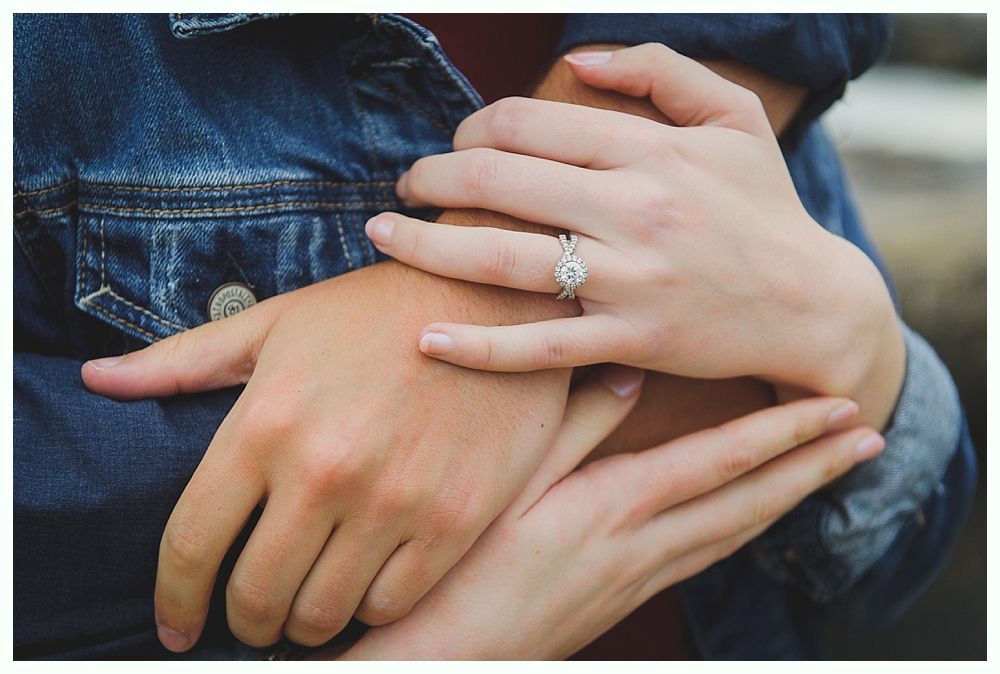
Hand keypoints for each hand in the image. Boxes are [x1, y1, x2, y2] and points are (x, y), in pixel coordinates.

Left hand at [82, 261, 571, 650]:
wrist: (493, 295)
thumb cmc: (376, 309)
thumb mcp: (275, 323)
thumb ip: (181, 362)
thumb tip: (97, 380)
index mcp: (266, 422)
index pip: (192, 546)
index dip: (174, 601)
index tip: (176, 625)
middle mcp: (325, 469)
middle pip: (255, 597)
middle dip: (243, 621)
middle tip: (252, 616)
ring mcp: (394, 500)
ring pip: (324, 614)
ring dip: (304, 622)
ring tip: (307, 603)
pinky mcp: (455, 519)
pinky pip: (393, 602)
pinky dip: (369, 604)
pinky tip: (366, 580)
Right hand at [339, 367, 882, 659]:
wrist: (452, 655)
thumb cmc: (466, 565)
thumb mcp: (508, 481)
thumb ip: (573, 423)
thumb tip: (629, 370)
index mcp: (616, 505)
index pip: (721, 462)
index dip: (783, 433)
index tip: (835, 408)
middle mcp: (644, 544)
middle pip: (750, 502)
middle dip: (813, 468)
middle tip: (869, 437)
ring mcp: (642, 577)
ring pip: (738, 534)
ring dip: (791, 500)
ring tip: (828, 475)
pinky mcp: (630, 597)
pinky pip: (708, 556)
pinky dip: (747, 530)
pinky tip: (754, 522)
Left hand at [364, 43, 904, 428]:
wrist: (814, 305)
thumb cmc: (765, 210)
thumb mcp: (735, 119)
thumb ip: (661, 72)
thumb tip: (578, 60)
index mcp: (652, 150)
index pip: (529, 124)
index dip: (474, 128)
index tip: (455, 145)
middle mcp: (636, 209)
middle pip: (500, 182)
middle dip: (434, 177)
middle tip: (405, 185)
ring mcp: (631, 279)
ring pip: (503, 259)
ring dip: (427, 246)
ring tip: (383, 236)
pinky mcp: (631, 341)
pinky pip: (540, 346)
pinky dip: (478, 348)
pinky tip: (426, 340)